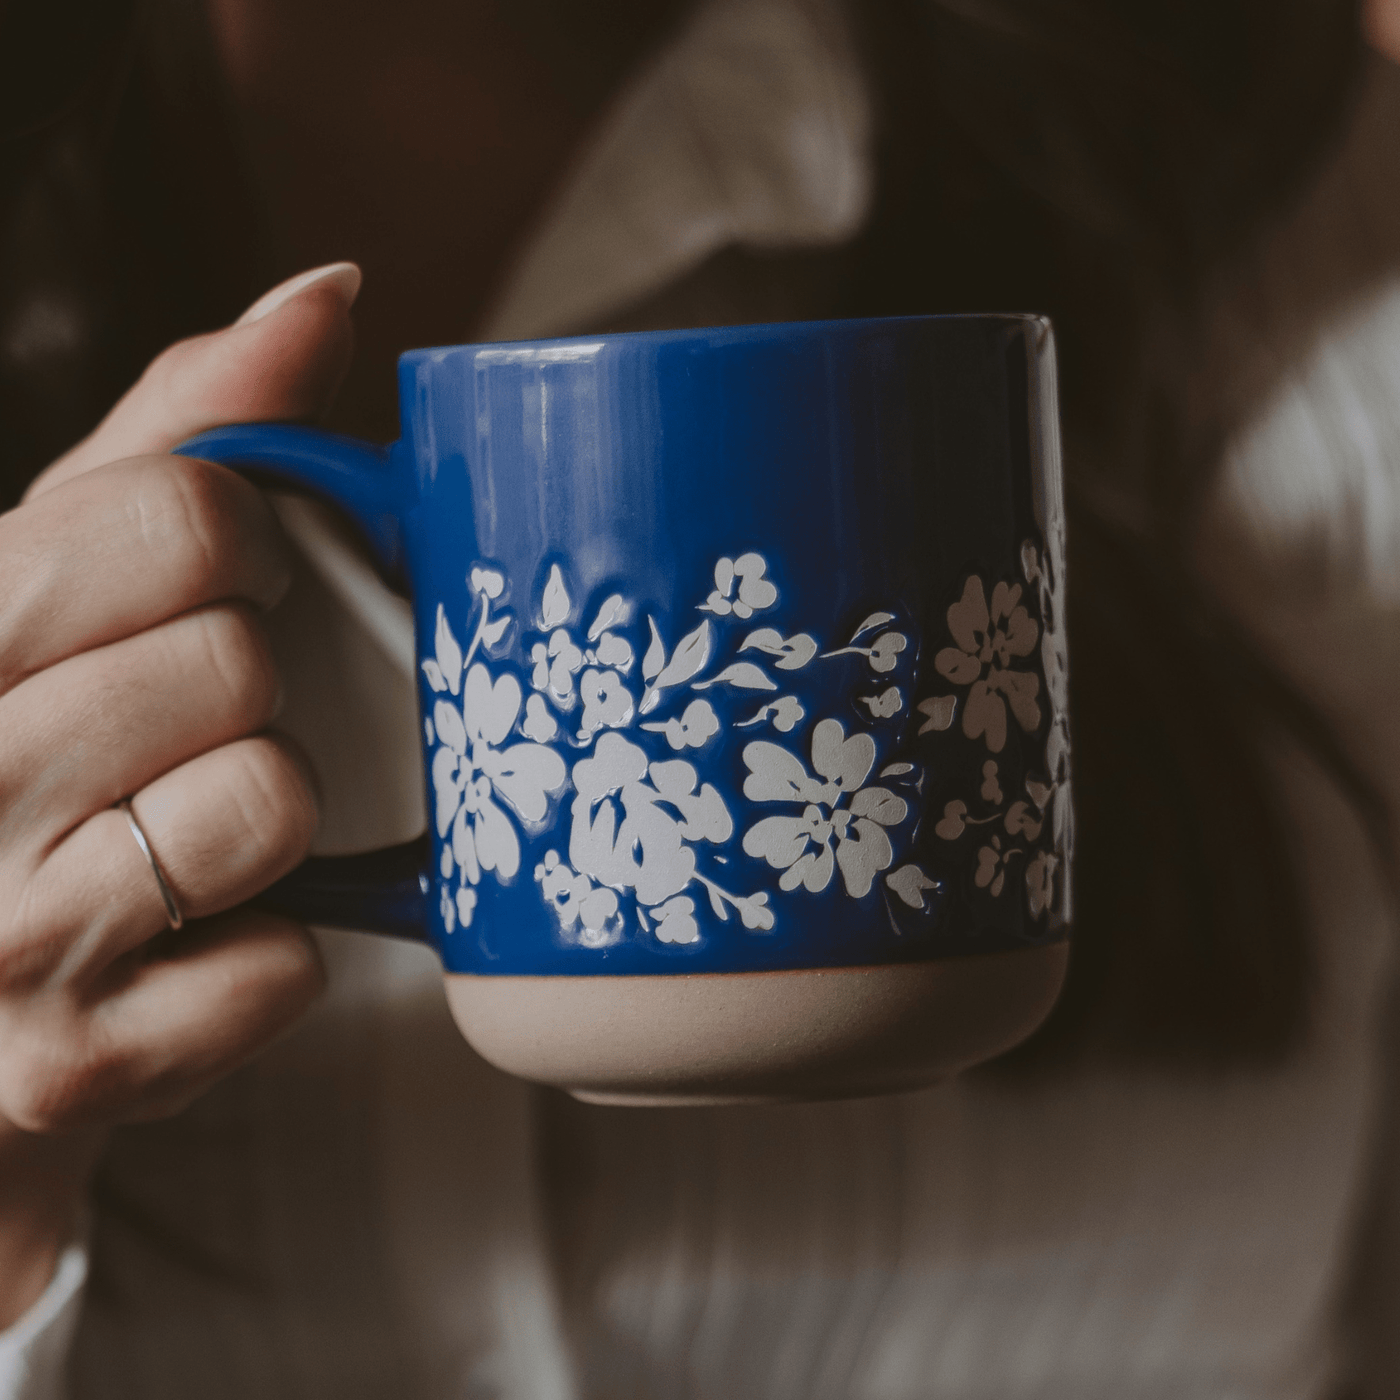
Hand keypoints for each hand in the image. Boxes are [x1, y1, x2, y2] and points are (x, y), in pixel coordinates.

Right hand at [0, 263, 359, 1326]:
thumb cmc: (28, 766)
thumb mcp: (57, 584)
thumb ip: (178, 434)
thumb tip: (324, 290)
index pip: (174, 514)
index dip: (243, 545)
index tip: (228, 578)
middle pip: (234, 661)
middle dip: (253, 688)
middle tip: (195, 724)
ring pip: (263, 804)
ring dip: (270, 815)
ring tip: (190, 832)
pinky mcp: (69, 1069)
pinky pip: (283, 966)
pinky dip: (276, 953)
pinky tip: (197, 945)